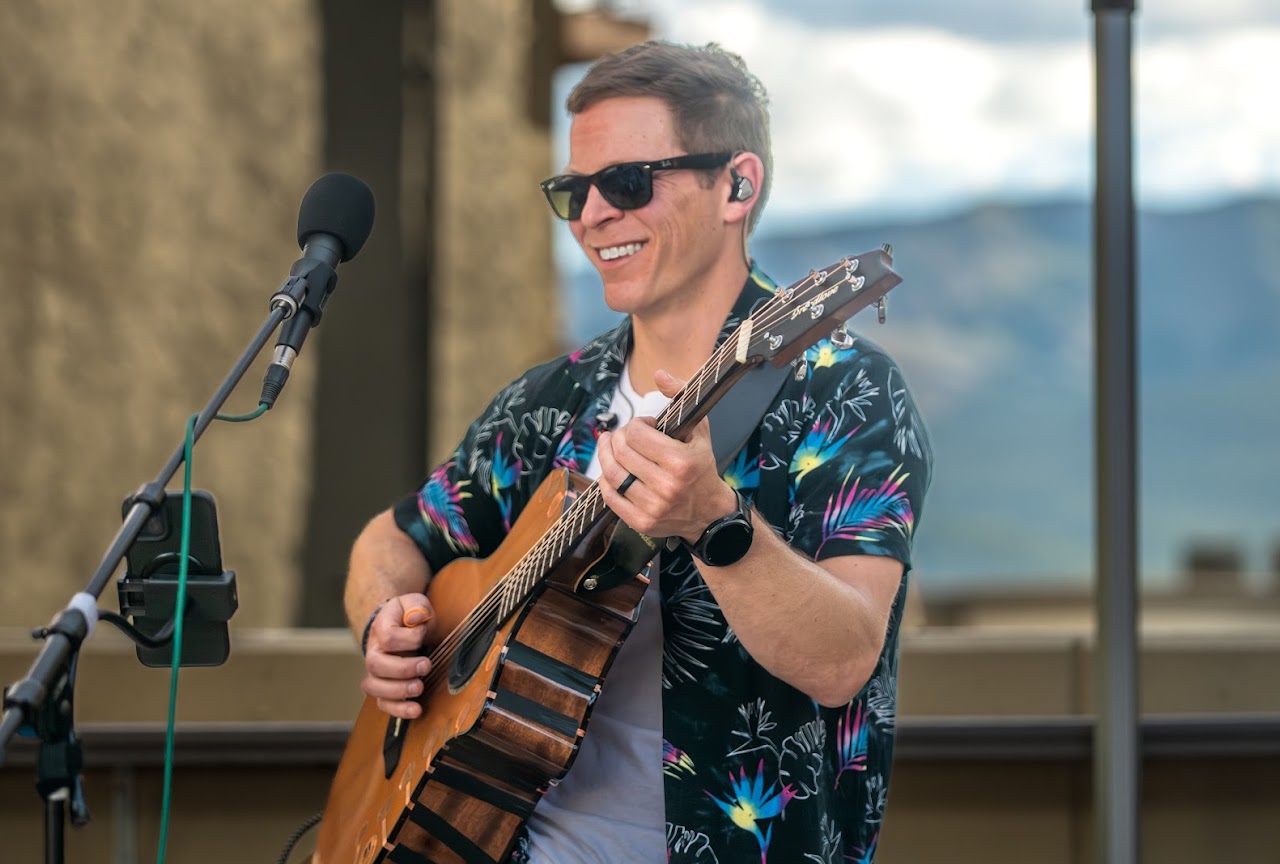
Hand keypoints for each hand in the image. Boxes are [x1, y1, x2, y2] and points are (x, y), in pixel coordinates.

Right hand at [361, 593, 437, 718]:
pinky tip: (416, 710)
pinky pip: (383, 703)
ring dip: (398, 692)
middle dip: (403, 669)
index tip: (423, 634)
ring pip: (374, 687)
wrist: (396, 625)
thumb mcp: (415, 603)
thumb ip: (417, 607)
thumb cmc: (408, 615)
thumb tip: (415, 619)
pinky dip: (398, 710)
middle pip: (376, 665)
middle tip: (426, 665)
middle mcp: (373, 651)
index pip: (388, 637)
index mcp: (380, 628)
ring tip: (419, 688)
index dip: (409, 638)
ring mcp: (375, 672)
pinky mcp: (383, 687)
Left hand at [596, 369, 738, 542]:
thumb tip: (659, 374)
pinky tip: (611, 469)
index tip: (646, 426)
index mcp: (680, 462)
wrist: (709, 513)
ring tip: (609, 446)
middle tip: (624, 435)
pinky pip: (610, 497)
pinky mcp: (640, 522)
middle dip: (618, 437)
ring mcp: (652, 507)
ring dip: (605, 455)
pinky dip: (605, 480)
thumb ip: (681, 397)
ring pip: (611, 474)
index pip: (637, 433)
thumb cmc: (702, 467)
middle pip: (622, 452)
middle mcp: (666, 486)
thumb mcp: (700, 430)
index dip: (636, 424)